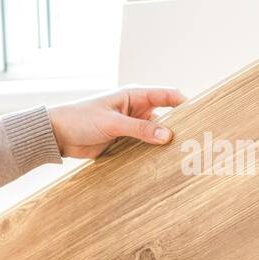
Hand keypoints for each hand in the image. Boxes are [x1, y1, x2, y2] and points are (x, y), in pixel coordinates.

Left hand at [47, 85, 185, 158]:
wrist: (56, 135)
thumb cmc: (80, 119)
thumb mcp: (112, 123)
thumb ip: (140, 130)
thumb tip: (168, 136)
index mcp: (135, 96)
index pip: (168, 95)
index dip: (186, 103)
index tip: (202, 116)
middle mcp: (136, 110)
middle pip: (166, 117)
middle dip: (179, 127)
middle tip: (196, 141)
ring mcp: (131, 127)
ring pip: (156, 135)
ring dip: (165, 144)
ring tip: (185, 156)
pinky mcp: (125, 142)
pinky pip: (144, 148)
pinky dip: (153, 154)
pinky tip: (164, 164)